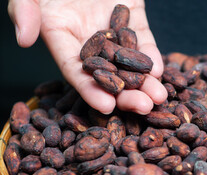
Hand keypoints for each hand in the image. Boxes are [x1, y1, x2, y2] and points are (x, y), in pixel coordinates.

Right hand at [8, 0, 166, 114]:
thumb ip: (23, 10)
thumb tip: (23, 40)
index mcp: (61, 38)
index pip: (77, 71)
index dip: (90, 90)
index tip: (106, 107)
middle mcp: (89, 39)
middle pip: (109, 74)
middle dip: (126, 93)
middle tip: (143, 107)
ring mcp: (113, 29)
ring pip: (129, 62)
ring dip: (144, 81)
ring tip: (158, 97)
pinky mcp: (133, 16)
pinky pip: (143, 39)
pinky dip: (151, 54)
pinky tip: (159, 69)